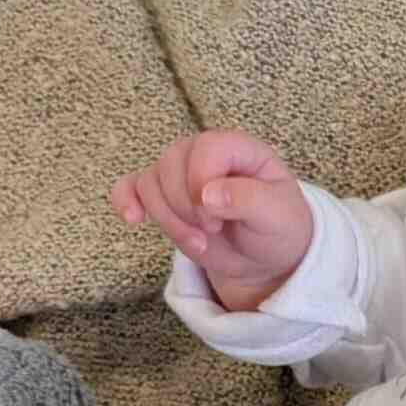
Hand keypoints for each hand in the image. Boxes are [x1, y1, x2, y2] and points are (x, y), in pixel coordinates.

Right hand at [110, 132, 312, 311]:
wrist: (266, 258)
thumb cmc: (278, 229)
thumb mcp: (278, 216)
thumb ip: (249, 199)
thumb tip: (208, 195)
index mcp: (239, 148)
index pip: (206, 147)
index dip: (202, 181)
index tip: (216, 218)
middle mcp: (205, 153)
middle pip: (171, 165)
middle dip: (186, 207)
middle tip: (213, 232)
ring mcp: (181, 174)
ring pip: (151, 183)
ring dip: (169, 220)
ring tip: (199, 243)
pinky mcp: (164, 197)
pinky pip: (130, 187)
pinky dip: (127, 201)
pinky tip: (133, 219)